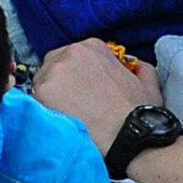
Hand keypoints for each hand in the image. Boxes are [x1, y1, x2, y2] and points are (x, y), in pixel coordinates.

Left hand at [32, 38, 160, 155]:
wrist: (128, 136)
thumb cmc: (139, 113)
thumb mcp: (148, 82)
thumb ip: (140, 68)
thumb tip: (136, 66)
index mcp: (93, 46)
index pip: (73, 56)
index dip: (76, 75)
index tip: (81, 91)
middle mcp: (70, 53)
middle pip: (54, 65)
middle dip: (60, 83)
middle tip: (71, 105)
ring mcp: (53, 71)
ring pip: (42, 82)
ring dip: (50, 97)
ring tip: (65, 117)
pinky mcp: (41, 92)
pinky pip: (35, 100)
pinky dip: (43, 111)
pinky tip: (58, 123)